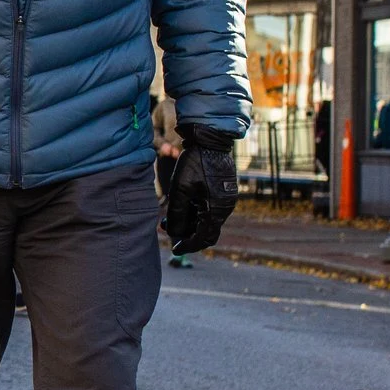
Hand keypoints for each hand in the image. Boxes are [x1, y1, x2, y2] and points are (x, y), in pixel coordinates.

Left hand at [162, 125, 238, 253]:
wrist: (210, 140)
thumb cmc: (194, 163)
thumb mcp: (180, 189)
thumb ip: (177, 214)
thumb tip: (174, 233)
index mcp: (217, 209)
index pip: (204, 237)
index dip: (188, 245)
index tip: (174, 248)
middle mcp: (224, 207)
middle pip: (206, 231)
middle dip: (186, 235)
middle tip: (167, 233)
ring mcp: (224, 199)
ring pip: (205, 220)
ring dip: (187, 223)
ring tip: (166, 221)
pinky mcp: (221, 192)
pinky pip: (208, 209)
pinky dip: (193, 213)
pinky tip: (178, 209)